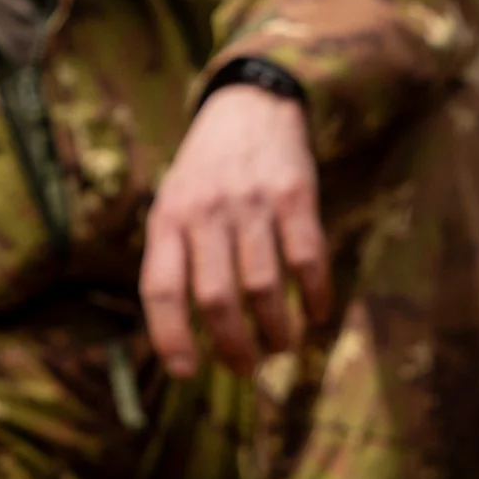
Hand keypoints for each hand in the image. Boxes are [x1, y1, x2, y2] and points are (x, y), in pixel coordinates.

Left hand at [140, 85, 331, 378]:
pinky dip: (315, 295)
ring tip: (280, 346)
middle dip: (233, 346)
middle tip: (245, 368)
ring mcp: (250, 202)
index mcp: (167, 219)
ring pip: (263, 286)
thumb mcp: (172, 205)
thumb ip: (173, 259)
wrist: (249, 105)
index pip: (160, 288)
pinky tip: (317, 313)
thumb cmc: (205, 174)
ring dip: (275, 329)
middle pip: (215, 297)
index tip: (186, 372)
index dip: (170, 336)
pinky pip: (307, 258)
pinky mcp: (294, 194)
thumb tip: (180, 337)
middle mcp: (205, 211)